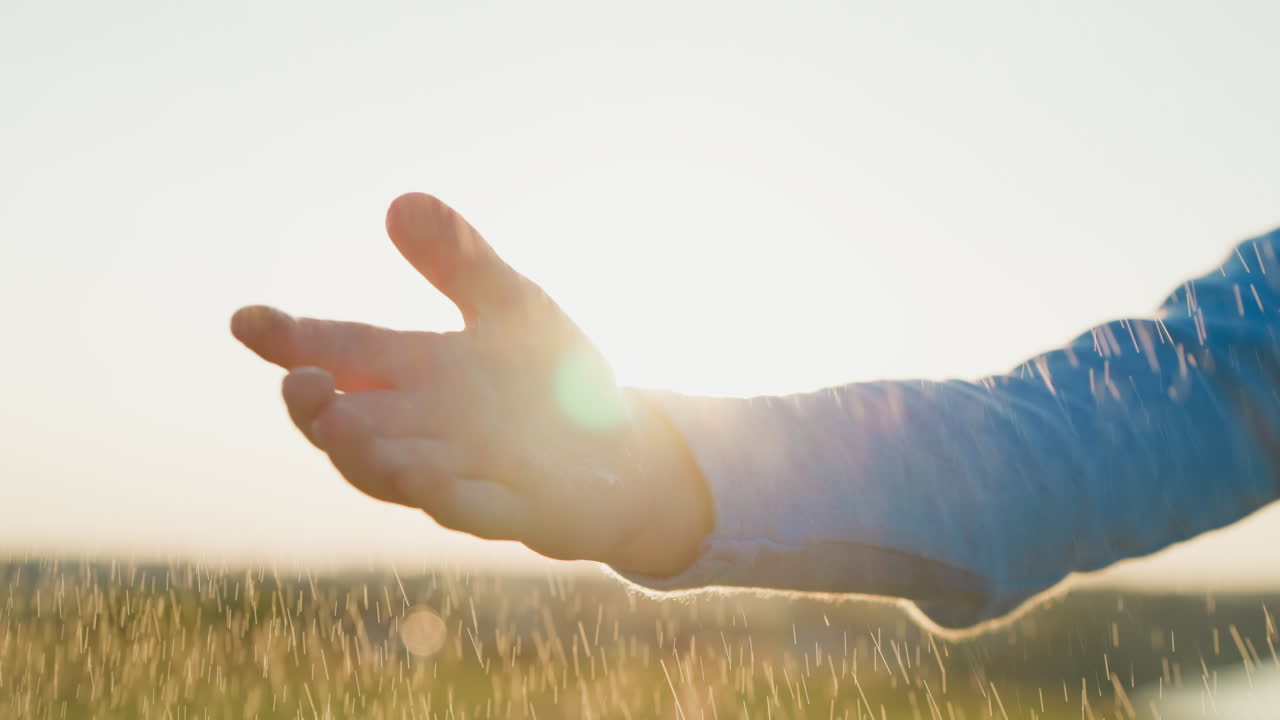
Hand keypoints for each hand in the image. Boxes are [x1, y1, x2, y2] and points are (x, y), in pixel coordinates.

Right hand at [231, 193, 710, 575]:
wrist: (623, 451)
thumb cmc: (555, 382)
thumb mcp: (512, 307)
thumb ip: (459, 263)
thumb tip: (399, 202)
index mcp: (415, 373)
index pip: (340, 351)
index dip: (291, 340)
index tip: (245, 320)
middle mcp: (421, 427)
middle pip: (345, 422)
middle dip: (315, 408)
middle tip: (300, 382)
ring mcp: (457, 473)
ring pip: (390, 472)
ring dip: (363, 454)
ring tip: (341, 427)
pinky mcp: (505, 509)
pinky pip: (467, 508)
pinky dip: (445, 495)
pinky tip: (429, 477)